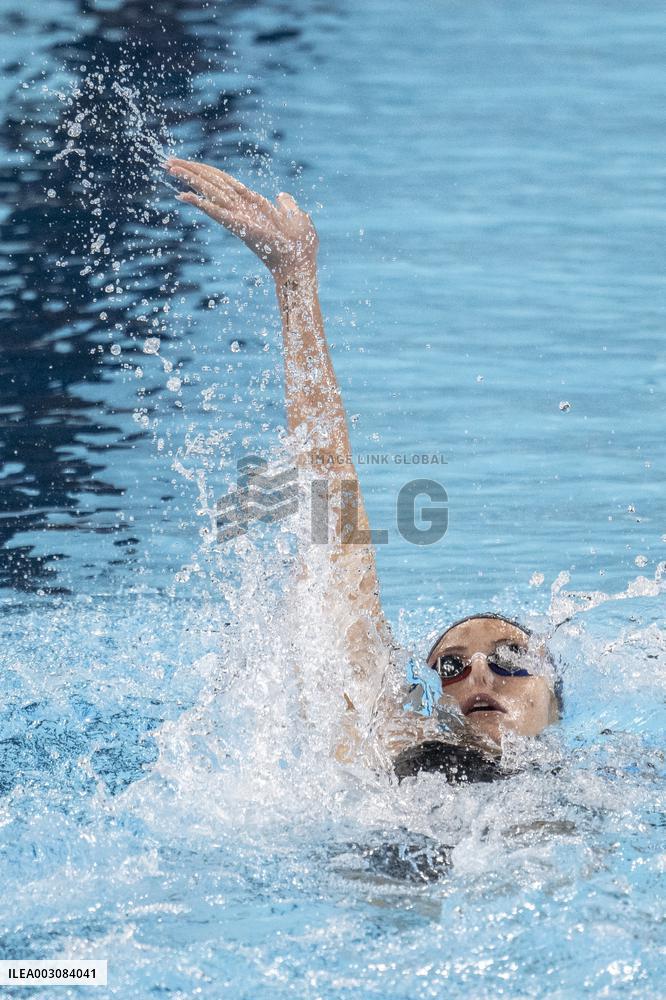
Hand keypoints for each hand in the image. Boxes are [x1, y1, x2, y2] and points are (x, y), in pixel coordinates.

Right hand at [164, 157, 318, 280]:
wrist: (301, 264)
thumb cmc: (300, 246)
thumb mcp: (296, 216)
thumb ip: (286, 205)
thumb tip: (281, 196)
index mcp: (252, 204)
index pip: (224, 181)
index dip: (206, 171)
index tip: (189, 163)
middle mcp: (241, 210)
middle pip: (212, 183)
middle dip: (191, 171)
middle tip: (168, 161)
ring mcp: (238, 218)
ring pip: (210, 192)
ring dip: (190, 179)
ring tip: (170, 167)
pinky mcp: (239, 226)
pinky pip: (216, 212)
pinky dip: (200, 204)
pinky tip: (183, 195)